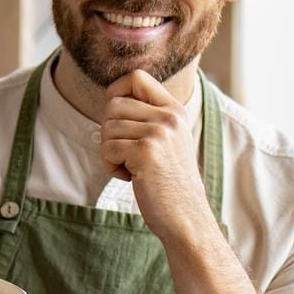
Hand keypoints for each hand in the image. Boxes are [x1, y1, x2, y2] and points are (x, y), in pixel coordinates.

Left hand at [101, 70, 210, 245]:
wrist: (186, 216)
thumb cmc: (169, 182)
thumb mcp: (166, 141)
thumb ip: (147, 118)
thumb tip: (109, 101)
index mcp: (174, 110)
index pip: (136, 77)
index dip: (116, 92)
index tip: (116, 117)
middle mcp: (168, 117)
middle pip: (113, 104)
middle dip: (109, 131)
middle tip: (124, 153)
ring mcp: (158, 133)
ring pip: (107, 127)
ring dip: (109, 152)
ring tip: (130, 168)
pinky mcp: (145, 152)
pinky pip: (107, 149)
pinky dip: (110, 167)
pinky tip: (130, 178)